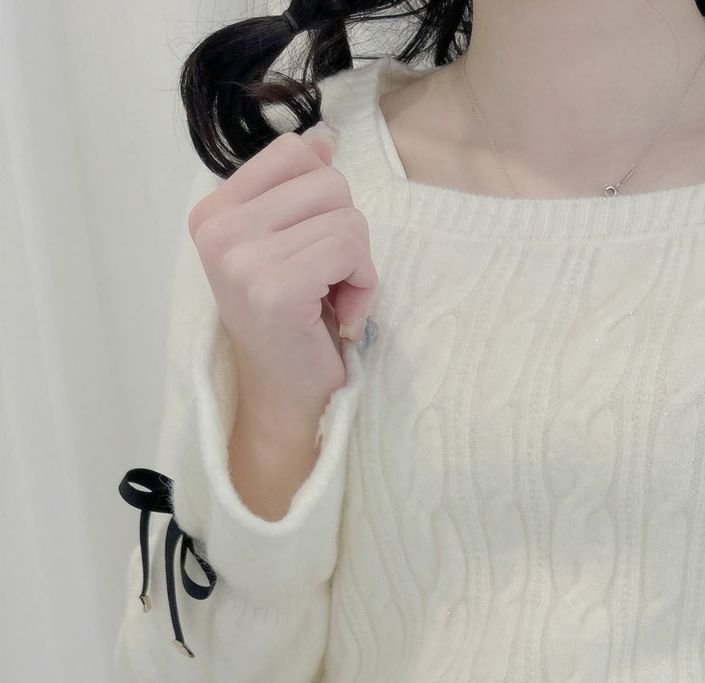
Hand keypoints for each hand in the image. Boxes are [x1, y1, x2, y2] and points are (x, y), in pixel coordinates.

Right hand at [187, 121, 377, 421]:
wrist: (286, 397)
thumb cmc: (296, 325)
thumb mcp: (293, 245)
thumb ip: (301, 189)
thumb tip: (323, 136)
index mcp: (215, 211)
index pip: (295, 153)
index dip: (326, 200)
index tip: (312, 251)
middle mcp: (218, 229)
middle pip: (329, 182)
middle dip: (347, 234)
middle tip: (326, 283)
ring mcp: (241, 258)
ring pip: (347, 217)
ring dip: (358, 265)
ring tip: (331, 301)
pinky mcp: (273, 287)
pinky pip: (350, 249)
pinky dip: (363, 285)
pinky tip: (340, 316)